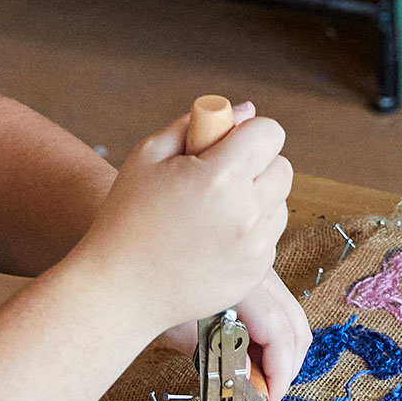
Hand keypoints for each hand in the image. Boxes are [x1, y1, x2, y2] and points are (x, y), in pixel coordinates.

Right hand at [61, 104, 292, 336]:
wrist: (118, 290)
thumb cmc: (125, 218)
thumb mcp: (148, 156)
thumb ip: (196, 123)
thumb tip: (245, 110)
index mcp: (221, 177)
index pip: (270, 133)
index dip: (249, 133)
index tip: (227, 144)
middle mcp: (247, 212)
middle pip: (283, 167)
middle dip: (257, 164)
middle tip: (218, 177)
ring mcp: (255, 247)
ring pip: (280, 203)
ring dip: (257, 199)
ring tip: (211, 212)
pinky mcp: (256, 272)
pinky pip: (269, 237)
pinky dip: (250, 232)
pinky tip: (212, 240)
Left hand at [149, 268, 311, 400]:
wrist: (137, 270)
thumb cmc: (151, 297)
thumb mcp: (182, 332)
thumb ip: (220, 356)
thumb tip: (249, 379)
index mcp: (241, 284)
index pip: (279, 331)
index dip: (280, 372)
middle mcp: (257, 273)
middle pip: (296, 325)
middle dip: (288, 367)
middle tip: (269, 397)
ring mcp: (260, 273)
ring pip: (293, 318)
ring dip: (284, 354)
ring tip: (262, 382)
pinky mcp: (256, 280)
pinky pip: (280, 311)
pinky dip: (275, 339)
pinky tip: (256, 358)